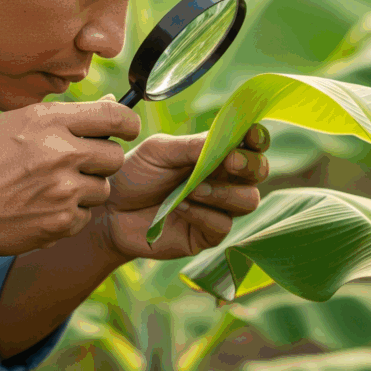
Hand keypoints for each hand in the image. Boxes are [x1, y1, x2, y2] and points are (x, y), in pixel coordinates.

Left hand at [96, 116, 270, 261]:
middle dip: (250, 165)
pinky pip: (223, 224)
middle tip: (230, 162)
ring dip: (223, 192)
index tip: (250, 136)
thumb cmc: (136, 174)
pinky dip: (201, 213)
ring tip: (192, 189)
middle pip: (259, 172)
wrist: (111, 210)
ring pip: (248, 200)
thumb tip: (224, 138)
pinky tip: (178, 207)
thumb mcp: (160, 151)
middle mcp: (224, 179)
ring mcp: (219, 208)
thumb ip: (192, 146)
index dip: (257, 138)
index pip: (250, 143)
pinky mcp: (208, 234)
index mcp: (216, 153)